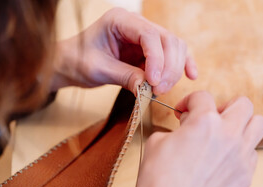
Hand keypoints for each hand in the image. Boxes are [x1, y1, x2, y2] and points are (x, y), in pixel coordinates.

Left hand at [52, 8, 197, 94]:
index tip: (154, 82)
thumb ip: (125, 76)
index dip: (157, 59)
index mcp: (120, 20)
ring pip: (174, 47)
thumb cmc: (78, 61)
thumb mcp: (99, 70)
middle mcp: (136, 24)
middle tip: (159, 90)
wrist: (72, 64)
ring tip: (162, 89)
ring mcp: (145, 36)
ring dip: (175, 70)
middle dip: (169, 67)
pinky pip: (172, 55)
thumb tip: (149, 88)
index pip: (149, 35)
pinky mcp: (150, 51)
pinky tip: (191, 75)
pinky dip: (182, 65)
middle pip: (167, 40)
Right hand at [135, 92, 262, 186]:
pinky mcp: (245, 175)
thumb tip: (185, 128)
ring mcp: (241, 156)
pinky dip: (242, 149)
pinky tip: (225, 157)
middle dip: (224, 106)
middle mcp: (228, 135)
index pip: (203, 97)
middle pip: (243, 104)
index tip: (185, 111)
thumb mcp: (158, 142)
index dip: (190, 101)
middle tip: (211, 116)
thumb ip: (177, 128)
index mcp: (205, 122)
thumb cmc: (159, 180)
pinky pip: (253, 152)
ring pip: (258, 124)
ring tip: (226, 132)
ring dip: (243, 123)